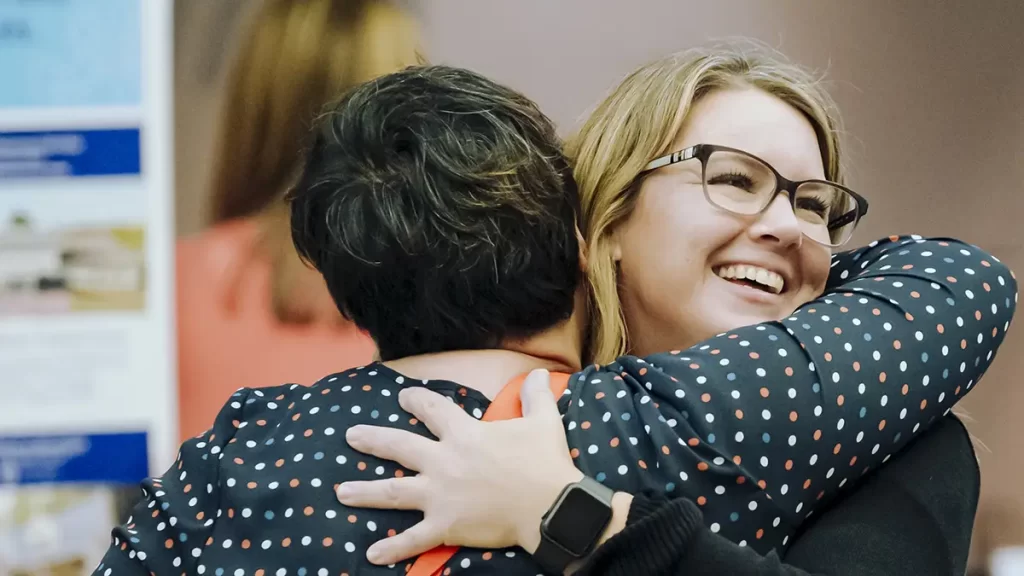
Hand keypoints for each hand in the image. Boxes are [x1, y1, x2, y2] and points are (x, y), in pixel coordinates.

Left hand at [336, 369, 583, 565]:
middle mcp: (445, 461)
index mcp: (465, 434)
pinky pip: (414, 539)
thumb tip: (537, 372)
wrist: (551, 506)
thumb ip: (534, 396)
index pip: (433, 410)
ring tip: (340, 493)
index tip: (402, 396)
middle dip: (373, 440)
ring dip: (365, 492)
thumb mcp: (543, 422)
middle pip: (400, 447)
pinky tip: (373, 554)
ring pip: (394, 492)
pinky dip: (393, 548)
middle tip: (351, 436)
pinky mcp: (446, 525)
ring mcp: (441, 495)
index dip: (416, 400)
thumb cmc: (546, 463)